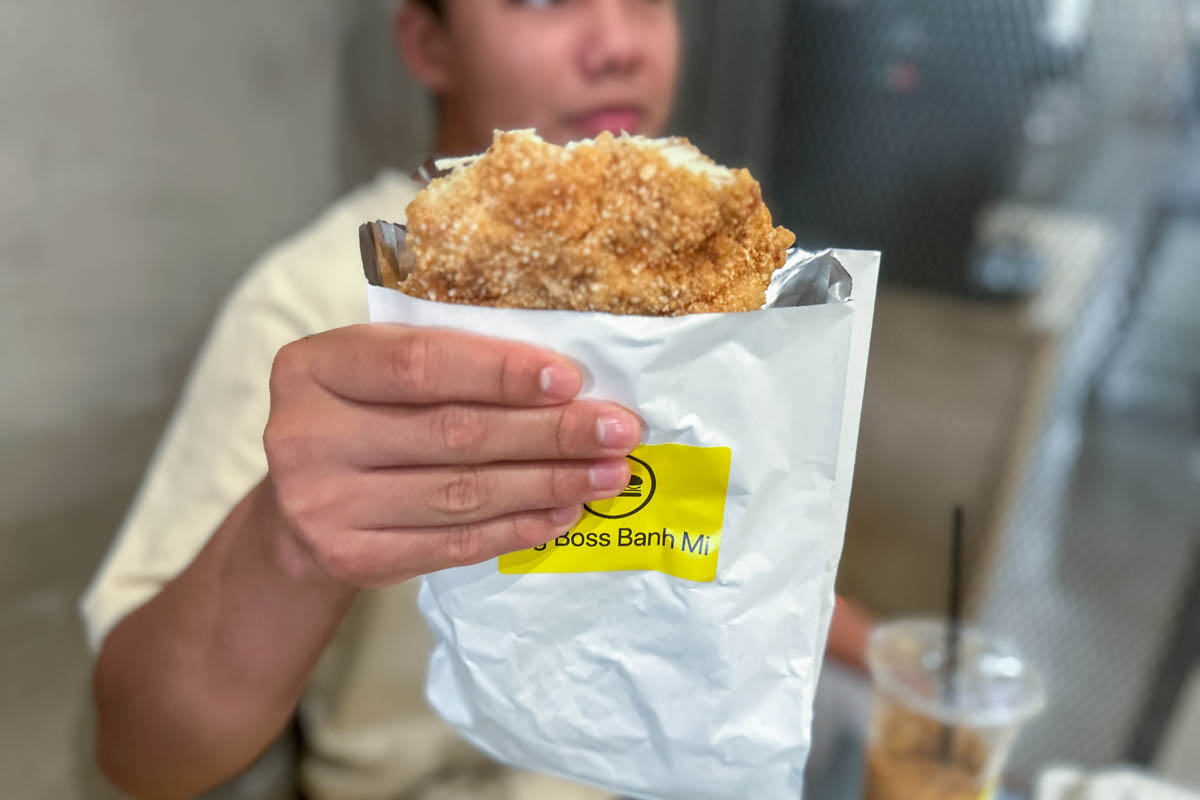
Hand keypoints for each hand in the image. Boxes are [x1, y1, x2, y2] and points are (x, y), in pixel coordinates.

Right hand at [262, 324, 638, 586]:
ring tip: (607, 473)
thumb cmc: (362, 415)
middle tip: (618, 431)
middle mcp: (305, 436)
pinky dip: (517, 528)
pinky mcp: (352, 558)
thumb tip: (563, 380)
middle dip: (549, 432)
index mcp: (314, 368)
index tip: (571, 379)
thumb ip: (447, 362)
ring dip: (548, 483)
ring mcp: (323, 505)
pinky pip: (453, 544)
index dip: (500, 372)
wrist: (301, 499)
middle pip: (453, 433)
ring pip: (461, 493)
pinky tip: (564, 513)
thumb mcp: (377, 370)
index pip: (419, 364)